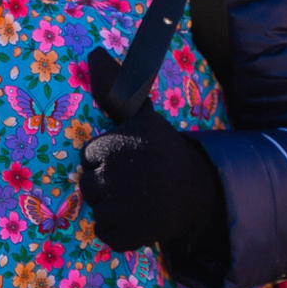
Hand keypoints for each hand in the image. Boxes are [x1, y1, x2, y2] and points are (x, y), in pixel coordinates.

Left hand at [79, 50, 227, 277]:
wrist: (199, 192)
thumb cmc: (162, 153)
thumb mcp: (140, 117)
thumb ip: (114, 89)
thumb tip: (94, 53)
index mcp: (115, 144)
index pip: (88, 157)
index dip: (106, 160)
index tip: (131, 159)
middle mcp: (116, 173)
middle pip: (87, 186)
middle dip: (108, 186)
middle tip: (136, 181)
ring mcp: (123, 205)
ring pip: (96, 210)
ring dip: (114, 208)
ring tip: (139, 199)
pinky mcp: (130, 232)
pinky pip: (105, 234)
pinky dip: (119, 232)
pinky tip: (140, 219)